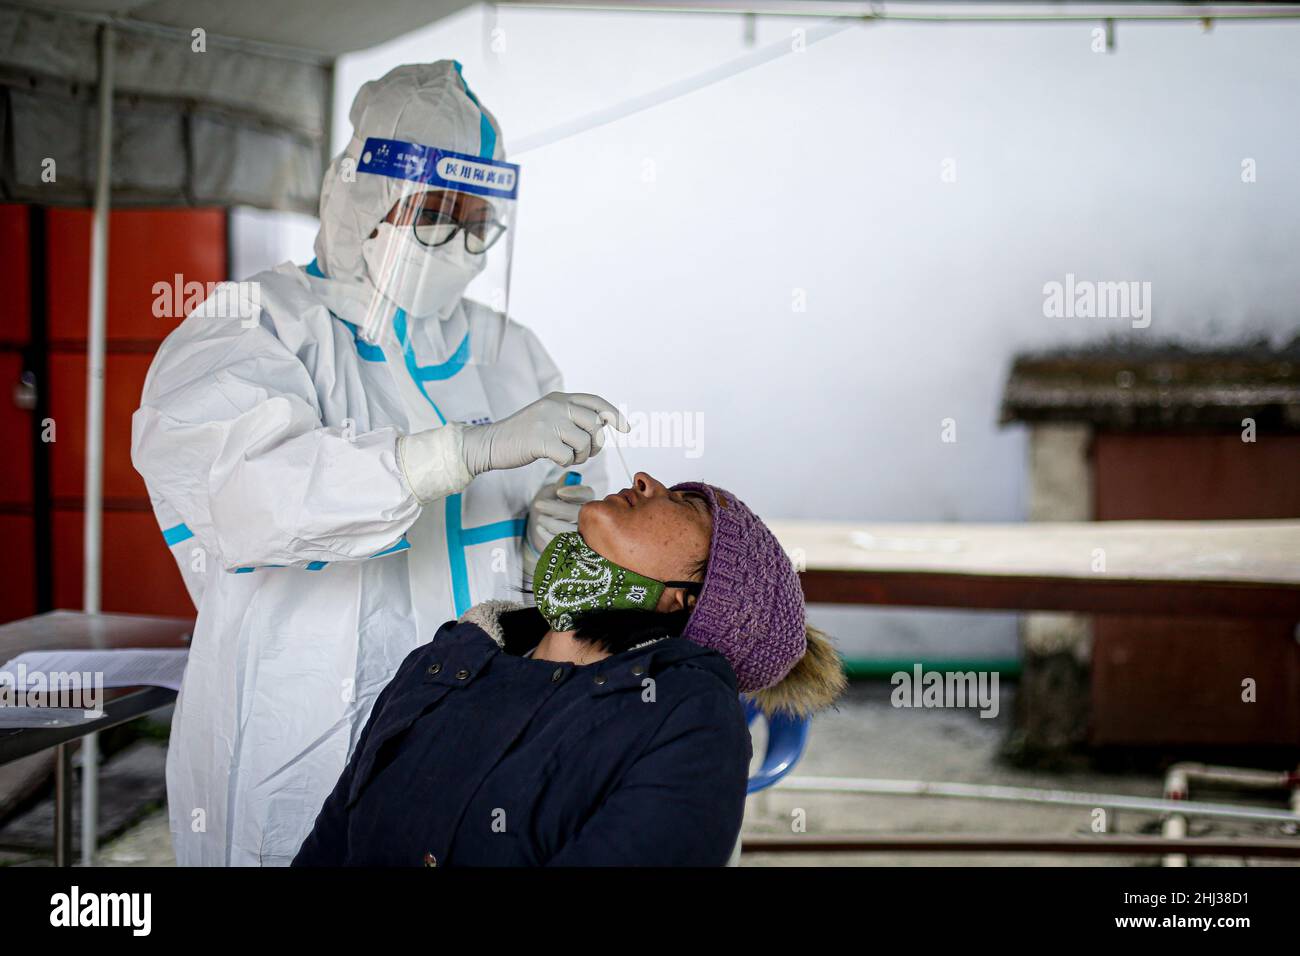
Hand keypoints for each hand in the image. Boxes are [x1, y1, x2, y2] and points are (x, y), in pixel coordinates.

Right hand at [461, 392, 626, 475]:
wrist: (491, 443)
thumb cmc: (523, 436)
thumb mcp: (548, 418)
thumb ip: (571, 418)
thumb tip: (602, 424)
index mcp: (559, 398)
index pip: (596, 402)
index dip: (614, 415)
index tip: (626, 428)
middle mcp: (555, 406)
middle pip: (595, 424)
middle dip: (595, 444)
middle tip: (584, 454)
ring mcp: (548, 422)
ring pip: (584, 442)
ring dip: (581, 456)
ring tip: (568, 458)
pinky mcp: (540, 440)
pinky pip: (568, 456)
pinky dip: (566, 463)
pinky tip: (555, 460)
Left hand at [523, 476, 594, 581]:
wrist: (555, 532)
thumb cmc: (558, 505)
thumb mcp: (560, 491)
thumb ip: (565, 484)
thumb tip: (566, 483)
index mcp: (595, 504)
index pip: (587, 495)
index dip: (574, 493)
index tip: (559, 493)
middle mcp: (597, 521)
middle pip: (579, 514)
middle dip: (556, 508)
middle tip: (538, 504)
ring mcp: (589, 539)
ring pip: (572, 530)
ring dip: (552, 523)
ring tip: (540, 519)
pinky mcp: (578, 553)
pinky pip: (564, 545)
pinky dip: (549, 536)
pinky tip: (540, 529)